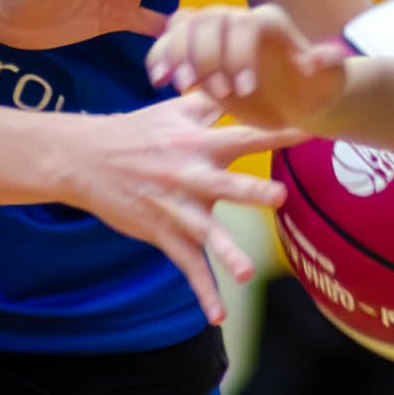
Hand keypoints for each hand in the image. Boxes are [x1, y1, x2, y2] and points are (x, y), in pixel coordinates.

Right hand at [43, 97, 292, 324]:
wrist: (84, 158)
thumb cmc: (135, 131)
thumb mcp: (171, 110)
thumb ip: (211, 100)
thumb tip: (243, 79)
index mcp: (196, 142)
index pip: (243, 135)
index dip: (276, 132)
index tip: (309, 129)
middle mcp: (189, 175)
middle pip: (225, 184)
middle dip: (251, 190)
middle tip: (280, 195)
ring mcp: (176, 207)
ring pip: (205, 233)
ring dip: (226, 253)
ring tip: (246, 273)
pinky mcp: (163, 233)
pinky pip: (186, 266)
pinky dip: (202, 292)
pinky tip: (218, 315)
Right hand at [153, 3, 350, 134]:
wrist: (299, 100)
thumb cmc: (317, 90)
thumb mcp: (329, 81)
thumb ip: (328, 65)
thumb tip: (326, 55)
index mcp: (269, 21)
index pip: (245, 24)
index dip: (240, 54)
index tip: (246, 89)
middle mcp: (239, 19)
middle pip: (210, 20)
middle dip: (208, 57)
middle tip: (218, 94)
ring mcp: (215, 32)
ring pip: (184, 25)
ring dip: (178, 54)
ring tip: (182, 87)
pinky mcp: (196, 49)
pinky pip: (170, 40)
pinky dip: (161, 56)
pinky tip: (159, 80)